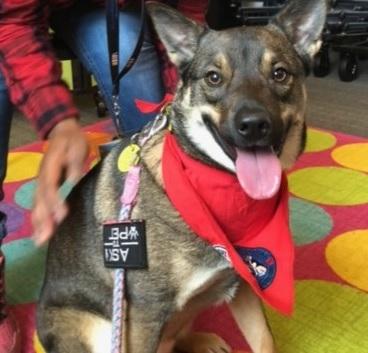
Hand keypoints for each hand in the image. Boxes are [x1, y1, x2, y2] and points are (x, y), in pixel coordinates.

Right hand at [32, 118, 88, 244]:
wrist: (62, 132)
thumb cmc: (72, 140)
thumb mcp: (77, 146)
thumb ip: (75, 163)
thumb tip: (73, 180)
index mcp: (50, 167)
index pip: (50, 187)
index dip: (54, 202)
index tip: (61, 216)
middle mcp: (42, 177)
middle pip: (40, 200)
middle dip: (43, 220)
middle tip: (45, 238)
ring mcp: (41, 182)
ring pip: (37, 205)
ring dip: (38, 223)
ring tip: (39, 241)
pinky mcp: (44, 186)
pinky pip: (39, 204)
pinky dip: (38, 219)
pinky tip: (39, 232)